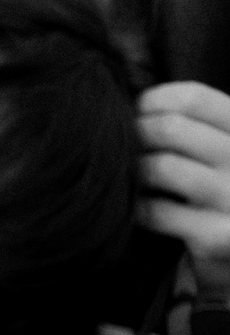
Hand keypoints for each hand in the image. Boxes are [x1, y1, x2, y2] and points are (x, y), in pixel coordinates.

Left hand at [138, 81, 229, 288]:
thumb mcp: (220, 156)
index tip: (131, 112)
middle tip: (115, 147)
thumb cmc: (221, 198)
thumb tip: (133, 103)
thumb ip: (196, 129)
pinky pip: (156, 211)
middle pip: (172, 128)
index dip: (152, 101)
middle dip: (133, 134)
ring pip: (162, 167)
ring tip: (123, 177)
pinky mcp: (218, 237)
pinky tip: (130, 210)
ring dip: (131, 171)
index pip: (195, 98)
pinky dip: (134, 207)